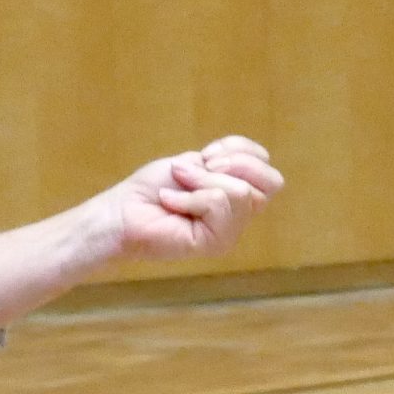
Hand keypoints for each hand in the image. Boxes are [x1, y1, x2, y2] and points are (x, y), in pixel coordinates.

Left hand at [102, 136, 283, 263]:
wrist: (122, 211)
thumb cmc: (154, 186)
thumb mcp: (196, 163)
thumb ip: (230, 161)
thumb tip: (251, 162)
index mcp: (240, 195)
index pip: (267, 165)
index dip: (239, 150)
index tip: (206, 156)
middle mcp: (241, 216)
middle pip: (270, 181)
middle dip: (230, 164)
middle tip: (194, 173)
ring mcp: (231, 232)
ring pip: (242, 192)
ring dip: (201, 181)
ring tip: (177, 189)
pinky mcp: (216, 243)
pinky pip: (217, 203)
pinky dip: (189, 196)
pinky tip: (170, 202)